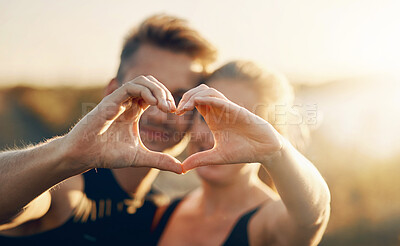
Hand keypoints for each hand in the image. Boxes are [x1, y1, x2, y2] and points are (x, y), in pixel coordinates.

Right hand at [62, 76, 182, 173]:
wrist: (83, 156)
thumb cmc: (106, 154)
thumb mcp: (140, 158)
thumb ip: (160, 160)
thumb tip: (181, 169)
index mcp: (134, 111)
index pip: (154, 95)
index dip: (167, 99)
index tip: (176, 112)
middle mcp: (127, 103)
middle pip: (150, 84)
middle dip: (164, 92)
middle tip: (172, 108)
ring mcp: (118, 100)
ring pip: (141, 81)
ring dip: (157, 90)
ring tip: (165, 106)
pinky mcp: (109, 101)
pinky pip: (129, 87)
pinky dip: (144, 91)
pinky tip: (154, 104)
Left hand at [176, 84, 283, 171]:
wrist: (265, 150)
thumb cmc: (244, 151)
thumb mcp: (217, 157)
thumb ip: (200, 160)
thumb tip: (182, 168)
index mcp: (213, 118)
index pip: (195, 102)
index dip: (184, 104)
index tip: (176, 114)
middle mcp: (219, 110)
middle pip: (199, 92)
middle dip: (186, 96)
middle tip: (178, 109)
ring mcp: (228, 109)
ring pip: (208, 91)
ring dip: (194, 95)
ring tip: (184, 107)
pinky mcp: (236, 110)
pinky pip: (220, 99)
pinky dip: (207, 98)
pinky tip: (197, 104)